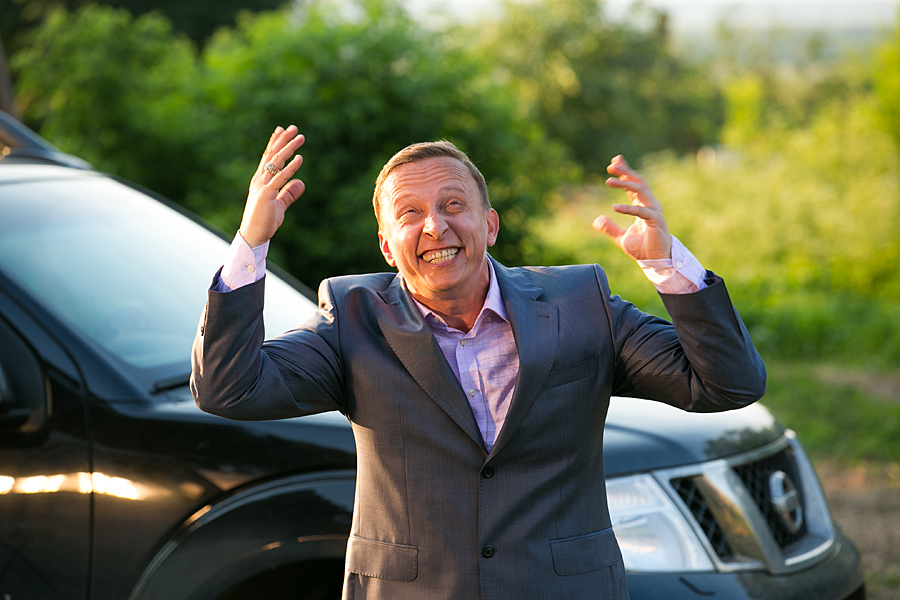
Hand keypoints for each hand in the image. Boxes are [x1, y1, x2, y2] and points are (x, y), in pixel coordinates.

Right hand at [239, 125, 305, 246]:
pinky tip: (299, 159)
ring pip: (276, 162)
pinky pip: (280, 178)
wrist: (253, 236)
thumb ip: (290, 193)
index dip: (275, 142)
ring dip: (289, 148)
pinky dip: (290, 168)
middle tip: (294, 128)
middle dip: (283, 139)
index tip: (282, 129)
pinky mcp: (266, 195)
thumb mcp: (280, 205)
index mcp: (261, 180)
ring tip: (300, 137)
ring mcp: (262, 186)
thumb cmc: (264, 221)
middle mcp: (260, 179)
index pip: (268, 157)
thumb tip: (302, 183)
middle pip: (272, 154)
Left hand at [593, 155, 671, 260]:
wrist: (656, 262)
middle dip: (625, 172)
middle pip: (638, 182)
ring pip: (641, 191)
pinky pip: (642, 211)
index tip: (613, 162)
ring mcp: (654, 212)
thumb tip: (596, 221)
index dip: (624, 173)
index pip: (633, 185)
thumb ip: (609, 228)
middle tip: (611, 165)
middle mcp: (650, 205)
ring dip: (625, 184)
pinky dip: (628, 208)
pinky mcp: (656, 221)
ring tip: (608, 181)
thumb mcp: (621, 238)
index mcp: (643, 206)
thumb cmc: (643, 249)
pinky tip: (614, 207)